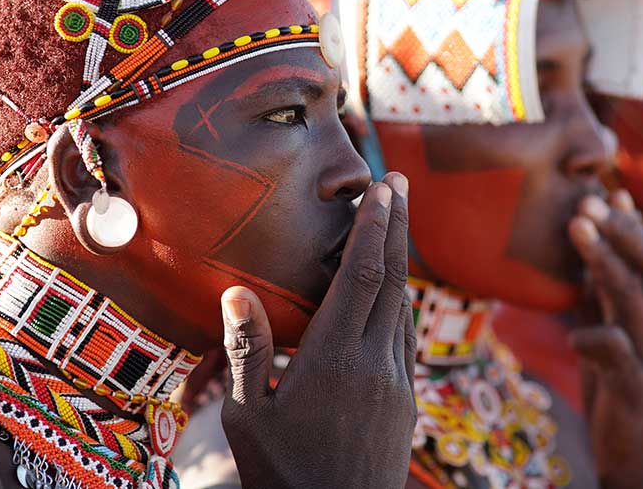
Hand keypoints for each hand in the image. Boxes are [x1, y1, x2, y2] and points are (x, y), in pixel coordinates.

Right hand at [220, 172, 415, 488]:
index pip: (362, 277)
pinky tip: (394, 294)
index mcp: (333, 360)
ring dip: (402, 262)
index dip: (374, 228)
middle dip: (397, 227)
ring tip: (395, 226)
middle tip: (398, 182)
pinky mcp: (407, 402)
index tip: (380, 188)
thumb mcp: (247, 417)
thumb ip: (248, 352)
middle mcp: (375, 364)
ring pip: (405, 307)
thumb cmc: (283, 474)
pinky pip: (407, 338)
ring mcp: (397, 383)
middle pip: (394, 280)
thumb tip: (236, 291)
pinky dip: (402, 303)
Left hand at [568, 190, 642, 488]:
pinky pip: (613, 351)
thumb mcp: (609, 335)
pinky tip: (572, 338)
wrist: (639, 454)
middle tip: (585, 200)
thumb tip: (585, 260)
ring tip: (576, 229)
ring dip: (602, 258)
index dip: (632, 225)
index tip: (610, 191)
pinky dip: (589, 338)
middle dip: (618, 229)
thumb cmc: (619, 388)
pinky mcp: (632, 385)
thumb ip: (603, 300)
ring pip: (631, 296)